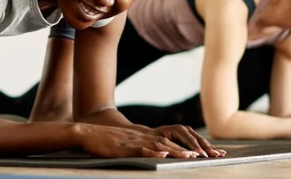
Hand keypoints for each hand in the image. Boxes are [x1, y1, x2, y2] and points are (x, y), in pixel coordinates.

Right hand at [77, 124, 206, 158]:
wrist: (87, 134)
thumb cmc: (104, 142)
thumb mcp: (124, 145)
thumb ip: (137, 148)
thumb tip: (150, 154)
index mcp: (143, 138)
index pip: (168, 142)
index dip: (183, 147)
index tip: (198, 153)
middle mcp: (142, 138)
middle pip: (168, 143)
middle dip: (186, 150)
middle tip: (203, 155)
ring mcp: (134, 142)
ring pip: (159, 146)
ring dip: (175, 151)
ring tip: (190, 156)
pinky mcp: (124, 148)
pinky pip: (141, 150)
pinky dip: (153, 151)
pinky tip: (163, 153)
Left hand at [149, 125, 226, 157]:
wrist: (153, 134)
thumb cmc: (156, 140)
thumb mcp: (161, 143)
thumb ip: (172, 147)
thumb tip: (183, 153)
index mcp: (178, 129)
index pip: (190, 140)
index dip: (197, 148)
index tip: (203, 155)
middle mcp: (186, 129)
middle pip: (199, 140)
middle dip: (208, 148)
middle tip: (216, 156)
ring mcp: (190, 132)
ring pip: (202, 141)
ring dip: (212, 148)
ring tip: (221, 154)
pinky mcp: (192, 136)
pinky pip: (202, 143)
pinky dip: (210, 148)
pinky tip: (219, 152)